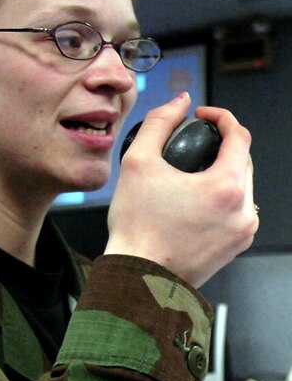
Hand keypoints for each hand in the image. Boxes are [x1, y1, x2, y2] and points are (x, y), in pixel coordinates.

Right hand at [105, 93, 257, 286]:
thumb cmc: (136, 229)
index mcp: (227, 188)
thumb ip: (159, 122)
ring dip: (221, 175)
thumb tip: (180, 102)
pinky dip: (219, 201)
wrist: (137, 278)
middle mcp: (244, 211)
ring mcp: (242, 233)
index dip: (220, 118)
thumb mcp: (138, 162)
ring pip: (241, 188)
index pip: (239, 135)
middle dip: (221, 147)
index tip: (202, 117)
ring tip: (190, 178)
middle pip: (243, 161)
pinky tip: (192, 205)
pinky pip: (235, 213)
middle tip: (192, 145)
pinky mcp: (234, 248)